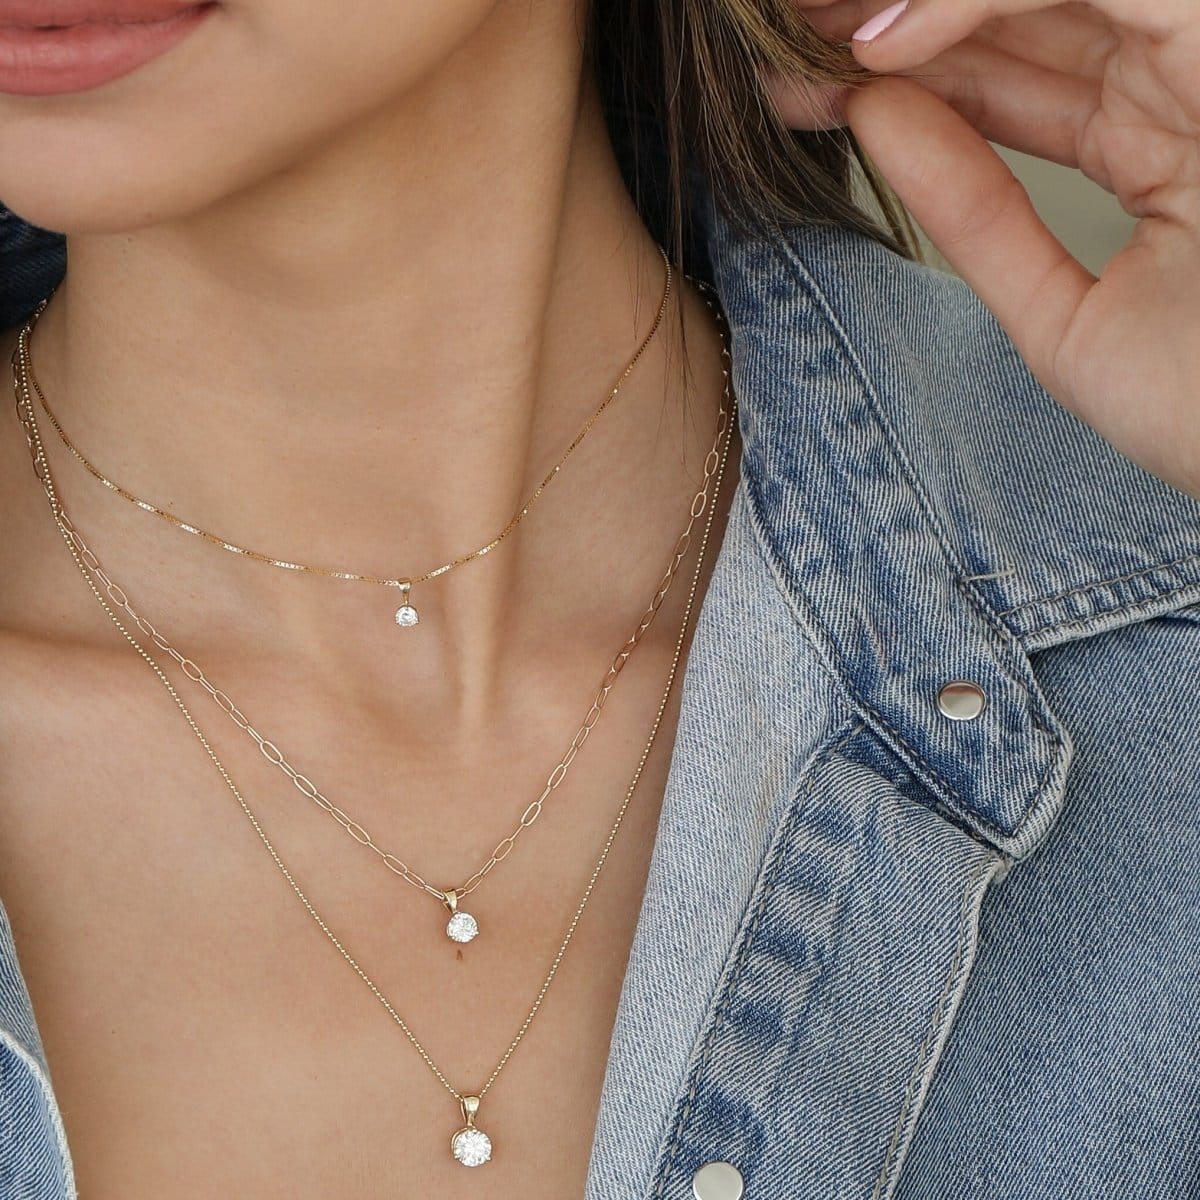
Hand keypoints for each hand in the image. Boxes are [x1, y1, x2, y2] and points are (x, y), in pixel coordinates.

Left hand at [768, 1, 1199, 500]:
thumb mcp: (1063, 315)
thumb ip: (978, 217)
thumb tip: (878, 117)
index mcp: (1166, 142)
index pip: (1021, 77)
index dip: (912, 74)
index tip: (806, 91)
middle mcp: (1190, 82)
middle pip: (1024, 15)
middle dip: (892, 19)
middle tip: (783, 35)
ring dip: (918, 3)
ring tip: (808, 27)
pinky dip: (977, 0)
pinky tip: (881, 40)